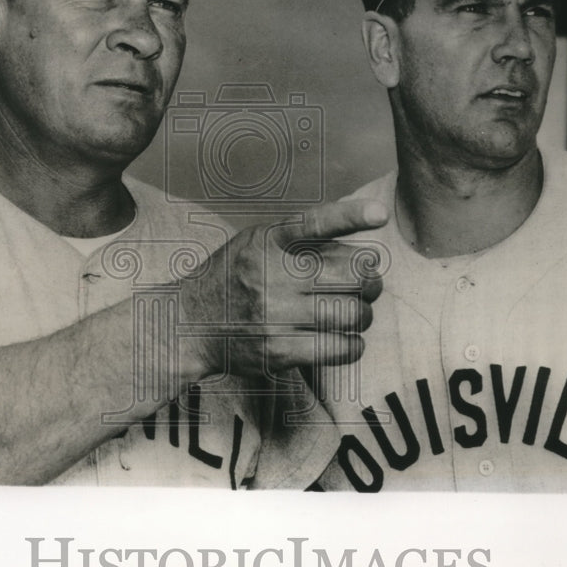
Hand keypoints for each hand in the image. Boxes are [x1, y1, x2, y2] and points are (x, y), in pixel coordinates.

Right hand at [182, 199, 387, 379]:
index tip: (378, 214)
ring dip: (363, 315)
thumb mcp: (256, 242)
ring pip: (350, 314)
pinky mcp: (277, 351)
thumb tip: (360, 238)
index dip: (349, 216)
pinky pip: (339, 348)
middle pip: (350, 275)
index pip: (313, 223)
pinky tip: (344, 339)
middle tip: (368, 286)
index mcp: (267, 241)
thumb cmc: (233, 278)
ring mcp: (274, 315)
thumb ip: (300, 238)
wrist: (187, 323)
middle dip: (371, 281)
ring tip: (354, 314)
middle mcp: (270, 275)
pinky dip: (352, 344)